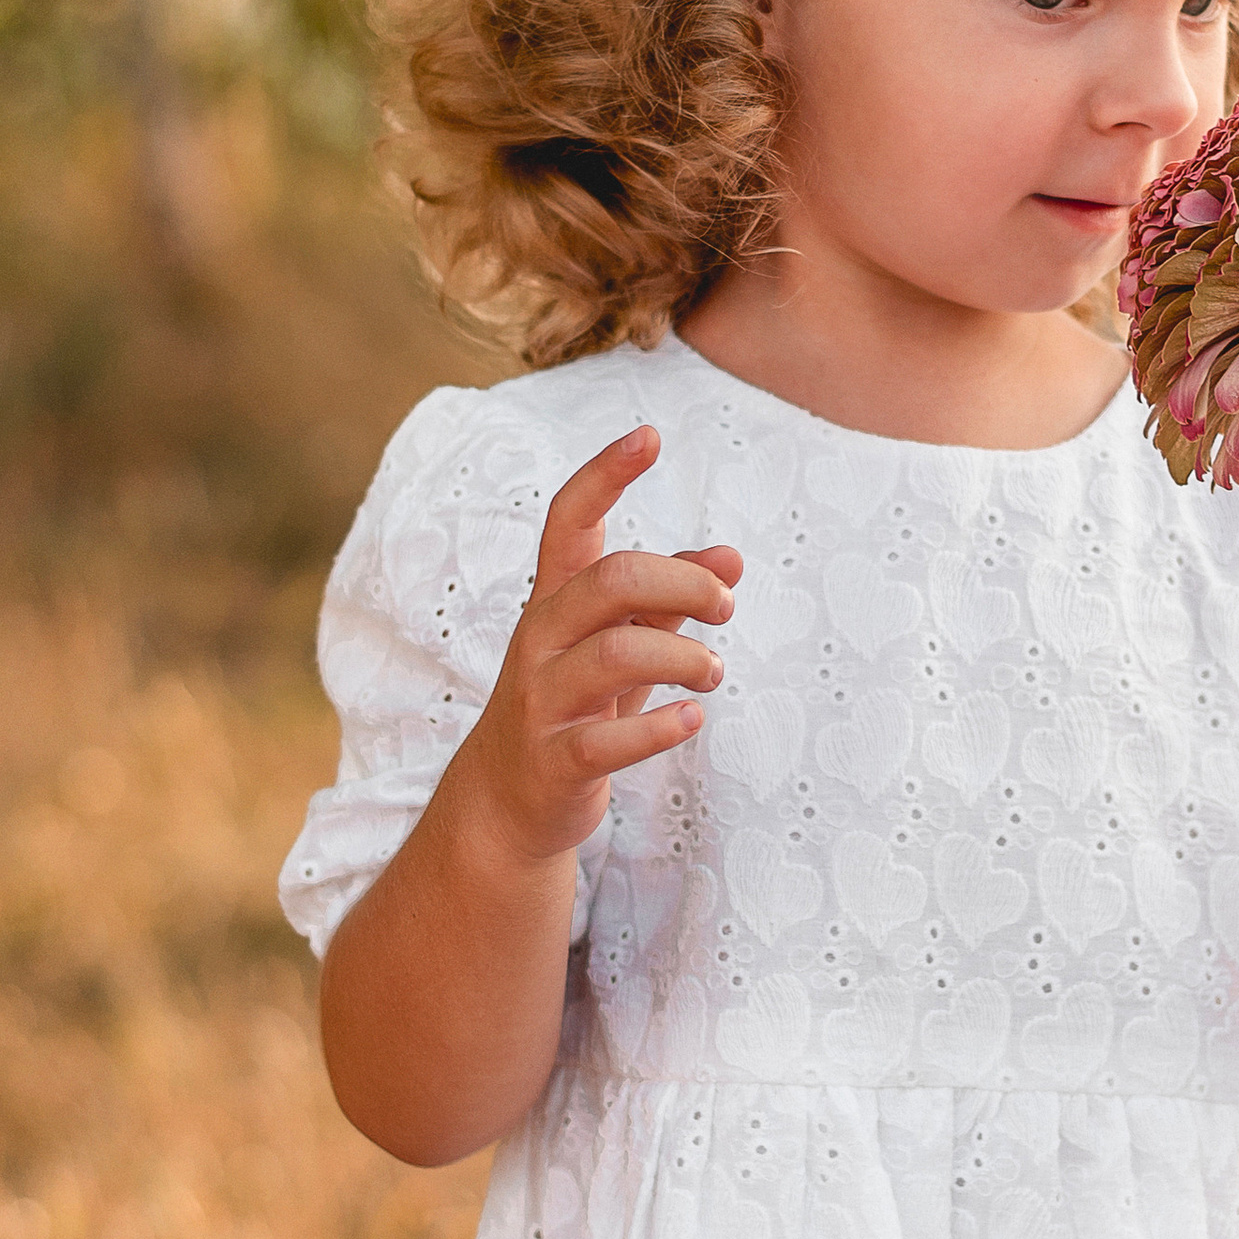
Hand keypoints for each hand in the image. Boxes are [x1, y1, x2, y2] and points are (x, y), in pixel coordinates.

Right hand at [451, 428, 740, 867]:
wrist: (505, 802)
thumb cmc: (574, 707)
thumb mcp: (618, 645)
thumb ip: (669, 603)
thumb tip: (732, 557)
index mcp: (554, 600)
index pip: (569, 520)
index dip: (606, 475)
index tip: (650, 436)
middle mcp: (540, 639)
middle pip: (611, 579)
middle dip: (684, 584)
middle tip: (727, 607)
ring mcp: (541, 700)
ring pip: (615, 654)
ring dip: (685, 657)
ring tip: (713, 672)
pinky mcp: (553, 761)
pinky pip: (607, 740)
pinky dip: (660, 727)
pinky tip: (693, 720)